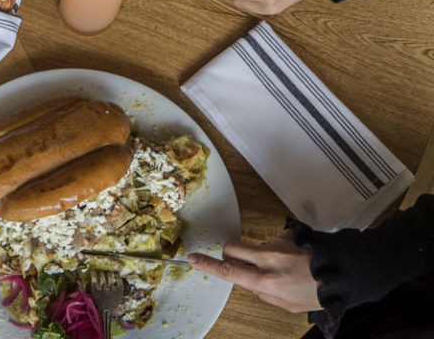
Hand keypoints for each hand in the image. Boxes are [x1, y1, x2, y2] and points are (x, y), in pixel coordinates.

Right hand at [188, 230, 321, 312]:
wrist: (346, 273)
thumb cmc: (320, 293)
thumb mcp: (287, 304)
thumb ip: (264, 293)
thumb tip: (250, 282)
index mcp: (266, 281)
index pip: (228, 271)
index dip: (207, 265)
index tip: (192, 258)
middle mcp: (268, 259)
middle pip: (232, 249)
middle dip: (231, 255)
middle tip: (243, 263)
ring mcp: (278, 244)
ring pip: (256, 247)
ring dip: (266, 256)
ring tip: (290, 267)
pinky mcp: (287, 234)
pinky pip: (276, 241)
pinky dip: (282, 249)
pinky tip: (298, 258)